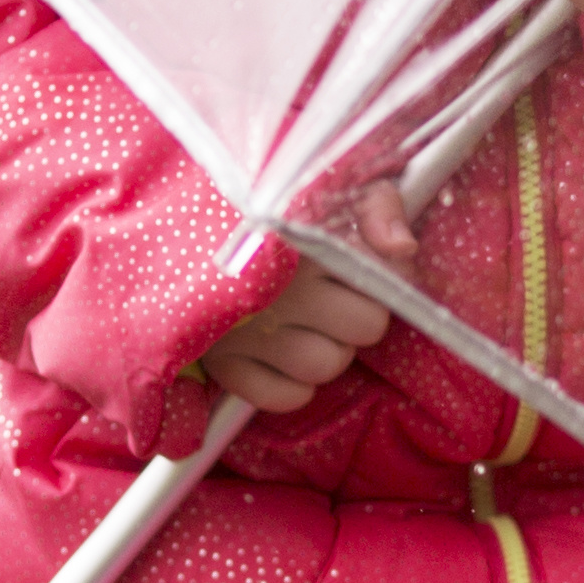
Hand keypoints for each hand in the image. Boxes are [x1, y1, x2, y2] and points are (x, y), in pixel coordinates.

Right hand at [192, 188, 412, 414]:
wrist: (179, 223)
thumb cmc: (271, 208)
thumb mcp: (327, 185)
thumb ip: (375, 206)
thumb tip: (403, 249)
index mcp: (304, 243)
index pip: (380, 285)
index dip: (384, 281)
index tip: (366, 268)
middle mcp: (277, 291)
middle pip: (363, 330)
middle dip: (359, 316)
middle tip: (335, 298)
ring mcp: (246, 332)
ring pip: (326, 365)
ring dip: (329, 350)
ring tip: (309, 325)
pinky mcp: (223, 364)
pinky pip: (284, 397)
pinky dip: (294, 386)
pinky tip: (284, 356)